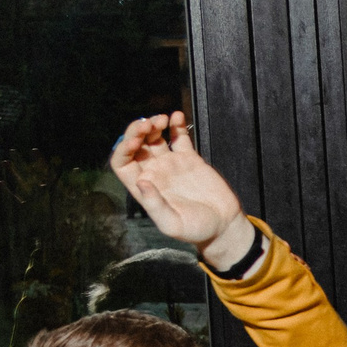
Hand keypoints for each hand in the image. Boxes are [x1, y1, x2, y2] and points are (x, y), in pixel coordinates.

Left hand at [109, 112, 249, 256]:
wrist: (223, 225)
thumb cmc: (197, 230)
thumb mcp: (172, 224)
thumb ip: (155, 205)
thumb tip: (141, 182)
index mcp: (145, 187)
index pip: (122, 163)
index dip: (124, 148)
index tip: (136, 141)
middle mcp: (154, 173)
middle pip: (136, 146)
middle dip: (137, 131)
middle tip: (149, 124)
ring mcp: (171, 164)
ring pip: (155, 138)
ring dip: (154, 125)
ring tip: (163, 120)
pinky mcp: (190, 159)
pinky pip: (178, 137)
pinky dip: (176, 125)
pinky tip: (176, 116)